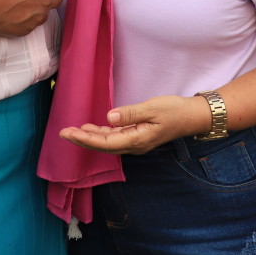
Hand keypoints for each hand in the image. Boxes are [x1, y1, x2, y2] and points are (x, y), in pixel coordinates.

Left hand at [59, 95, 210, 154]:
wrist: (192, 116)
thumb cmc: (174, 110)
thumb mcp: (153, 108)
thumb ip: (130, 113)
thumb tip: (109, 117)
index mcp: (137, 140)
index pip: (105, 142)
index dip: (85, 139)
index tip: (69, 132)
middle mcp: (134, 145)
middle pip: (103, 146)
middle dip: (82, 140)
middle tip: (63, 132)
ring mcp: (136, 142)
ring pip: (108, 143)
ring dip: (91, 137)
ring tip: (75, 130)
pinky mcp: (138, 136)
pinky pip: (116, 138)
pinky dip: (102, 133)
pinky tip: (94, 127)